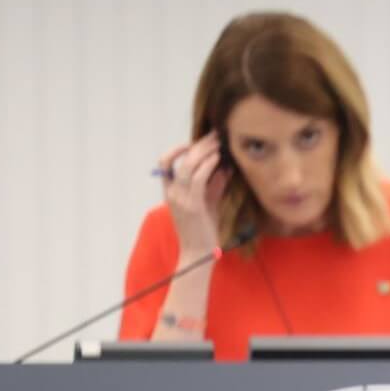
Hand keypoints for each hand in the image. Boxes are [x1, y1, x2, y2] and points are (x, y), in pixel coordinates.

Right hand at [158, 133, 231, 258]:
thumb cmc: (203, 230)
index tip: (196, 142)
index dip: (177, 149)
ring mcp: (181, 198)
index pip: (165, 163)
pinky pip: (198, 179)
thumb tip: (224, 167)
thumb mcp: (208, 203)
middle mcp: (172, 192)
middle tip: (214, 136)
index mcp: (170, 191)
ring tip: (218, 143)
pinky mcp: (193, 205)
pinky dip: (207, 165)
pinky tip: (218, 159)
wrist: (198, 253)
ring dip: (204, 151)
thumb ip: (214, 185)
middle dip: (198, 145)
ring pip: (188, 166)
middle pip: (179, 159)